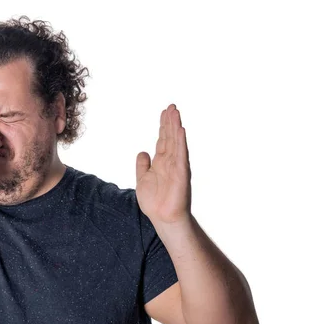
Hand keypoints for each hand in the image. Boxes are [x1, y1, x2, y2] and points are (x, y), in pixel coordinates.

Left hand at [135, 104, 191, 225]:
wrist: (163, 218)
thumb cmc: (155, 202)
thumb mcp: (143, 180)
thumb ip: (142, 166)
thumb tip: (142, 152)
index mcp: (161, 162)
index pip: (163, 139)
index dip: (163, 125)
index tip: (164, 112)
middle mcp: (170, 161)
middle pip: (169, 137)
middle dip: (170, 121)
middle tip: (171, 106)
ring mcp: (176, 166)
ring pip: (176, 142)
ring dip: (175, 126)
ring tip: (175, 112)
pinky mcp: (181, 173)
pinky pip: (181, 154)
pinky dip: (180, 142)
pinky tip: (180, 130)